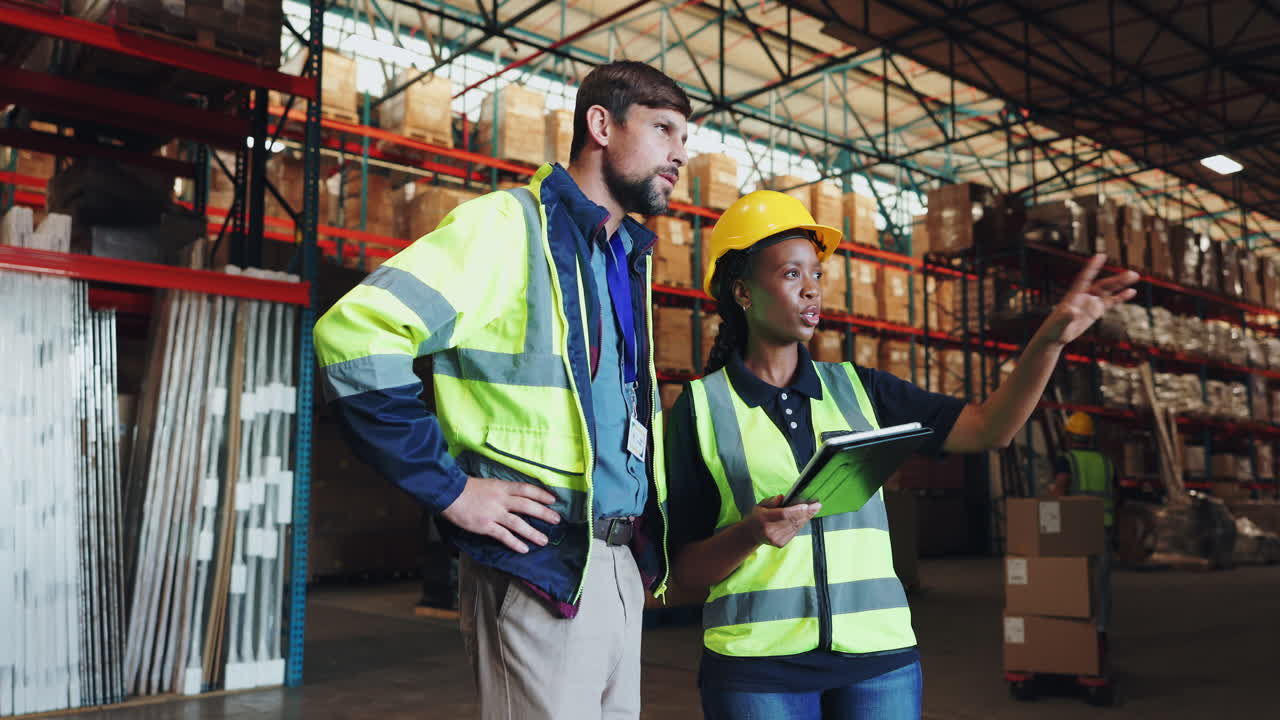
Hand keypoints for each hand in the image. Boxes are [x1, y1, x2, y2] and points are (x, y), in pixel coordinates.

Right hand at [440, 476, 560, 553]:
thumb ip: (502, 490)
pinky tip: (524, 549)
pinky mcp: (485, 525)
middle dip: (544, 513)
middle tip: (556, 520)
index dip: (541, 494)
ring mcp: (493, 513)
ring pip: (518, 523)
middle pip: (527, 506)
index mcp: (502, 487)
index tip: (553, 500)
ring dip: (533, 533)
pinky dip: (515, 543)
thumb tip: (516, 497)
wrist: (448, 493)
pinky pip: (503, 536)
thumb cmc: (467, 489)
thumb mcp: (488, 484)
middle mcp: (501, 499)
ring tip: (544, 540)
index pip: (526, 489)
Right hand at [745, 495, 820, 548]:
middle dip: (806, 512)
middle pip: (792, 521)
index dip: (796, 510)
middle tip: (817, 505)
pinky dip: (801, 524)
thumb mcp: (761, 505)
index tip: (807, 505)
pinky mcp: (781, 543)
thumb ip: (771, 501)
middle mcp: (770, 531)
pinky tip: (806, 517)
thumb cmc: (758, 517)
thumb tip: (782, 498)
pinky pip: (795, 532)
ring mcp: (776, 539)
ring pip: (795, 527)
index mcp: (763, 519)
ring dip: (806, 518)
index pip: (783, 514)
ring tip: (814, 509)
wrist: (752, 534)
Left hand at [1039, 254, 1138, 346]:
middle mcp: (1084, 296)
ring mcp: (1091, 302)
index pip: (1084, 278)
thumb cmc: (1054, 329)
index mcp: (1074, 295)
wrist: (1056, 335)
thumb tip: (1072, 311)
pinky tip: (1131, 291)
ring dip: (1121, 284)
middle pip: (1102, 285)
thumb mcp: (1059, 324)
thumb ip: (1065, 316)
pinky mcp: (1095, 311)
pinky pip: (1110, 302)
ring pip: (1108, 290)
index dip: (1092, 267)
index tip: (1100, 255)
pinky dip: (1120, 297)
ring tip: (1135, 276)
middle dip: (1116, 279)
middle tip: (1131, 273)